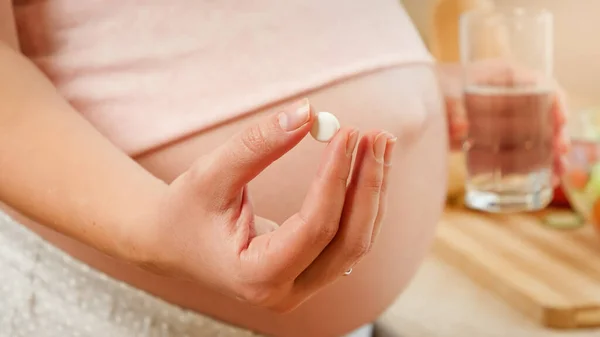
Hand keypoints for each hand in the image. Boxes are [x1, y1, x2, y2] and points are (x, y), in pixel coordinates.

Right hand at [135, 99, 396, 311]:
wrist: (170, 242)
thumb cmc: (184, 211)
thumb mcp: (211, 174)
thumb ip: (257, 144)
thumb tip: (307, 112)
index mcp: (257, 276)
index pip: (315, 226)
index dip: (336, 177)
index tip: (348, 132)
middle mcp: (286, 292)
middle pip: (349, 241)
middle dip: (368, 185)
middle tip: (377, 136)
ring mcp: (301, 287)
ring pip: (355, 242)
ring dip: (371, 192)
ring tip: (378, 144)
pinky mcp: (308, 273)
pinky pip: (347, 239)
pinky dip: (360, 202)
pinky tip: (365, 167)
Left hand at [437, 62, 568, 182]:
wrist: (417, 100)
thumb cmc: (433, 87)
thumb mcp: (443, 93)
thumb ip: (453, 109)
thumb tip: (461, 128)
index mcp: (504, 76)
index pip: (541, 85)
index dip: (555, 102)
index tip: (560, 121)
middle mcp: (510, 96)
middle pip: (544, 114)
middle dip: (556, 134)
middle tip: (560, 152)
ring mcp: (505, 119)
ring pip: (536, 136)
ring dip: (549, 154)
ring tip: (557, 174)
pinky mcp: (496, 139)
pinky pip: (519, 151)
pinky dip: (531, 165)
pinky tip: (544, 180)